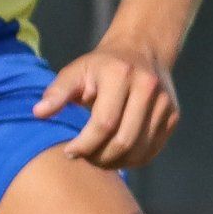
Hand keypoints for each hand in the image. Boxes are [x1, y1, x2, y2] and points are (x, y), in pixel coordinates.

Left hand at [43, 37, 180, 168]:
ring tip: (98, 159)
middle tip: (84, 159)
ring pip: (140, 150)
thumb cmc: (101, 65)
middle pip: (124, 141)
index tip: (69, 152)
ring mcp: (165, 104)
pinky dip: (133, 160)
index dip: (85, 144)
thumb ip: (56, 93)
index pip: (104, 123)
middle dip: (100, 157)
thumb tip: (38, 113)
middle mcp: (148, 89)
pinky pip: (152, 150)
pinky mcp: (174, 116)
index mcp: (120, 75)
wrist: (142, 50)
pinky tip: (116, 156)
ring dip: (116, 162)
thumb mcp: (76, 71)